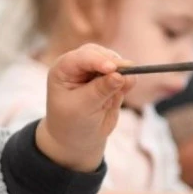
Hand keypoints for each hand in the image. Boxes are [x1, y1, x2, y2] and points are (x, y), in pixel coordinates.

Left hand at [36, 44, 133, 171]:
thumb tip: (120, 75)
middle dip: (113, 62)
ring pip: (113, 61)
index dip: (97, 60)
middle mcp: (78, 66)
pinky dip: (128, 79)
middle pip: (99, 54)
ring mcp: (95, 72)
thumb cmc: (71, 123)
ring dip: (123, 70)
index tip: (112, 69)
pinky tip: (129, 86)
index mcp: (63, 70)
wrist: (77, 139)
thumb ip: (100, 91)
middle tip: (128, 72)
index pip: (80, 58)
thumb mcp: (82, 108)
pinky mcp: (110, 81)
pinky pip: (123, 75)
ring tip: (127, 84)